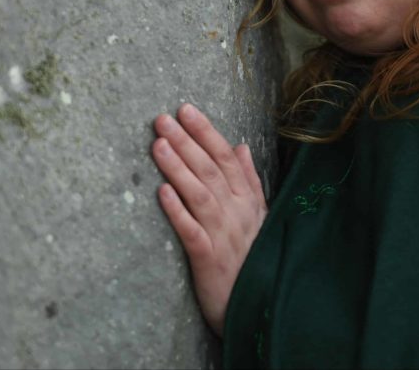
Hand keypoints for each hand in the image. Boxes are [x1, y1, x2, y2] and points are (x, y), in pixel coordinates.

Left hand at [151, 103, 266, 335]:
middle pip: (210, 170)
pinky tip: (161, 192)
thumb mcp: (259, 217)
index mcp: (248, 201)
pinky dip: (178, 211)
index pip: (227, 158)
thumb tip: (241, 145)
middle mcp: (238, 213)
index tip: (187, 110)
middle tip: (162, 119)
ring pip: (201, 195)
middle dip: (187, 142)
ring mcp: (225, 236)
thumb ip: (250, 181)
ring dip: (179, 168)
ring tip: (158, 145)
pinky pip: (193, 233)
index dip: (206, 133)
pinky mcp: (210, 261)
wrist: (260, 309)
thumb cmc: (254, 261)